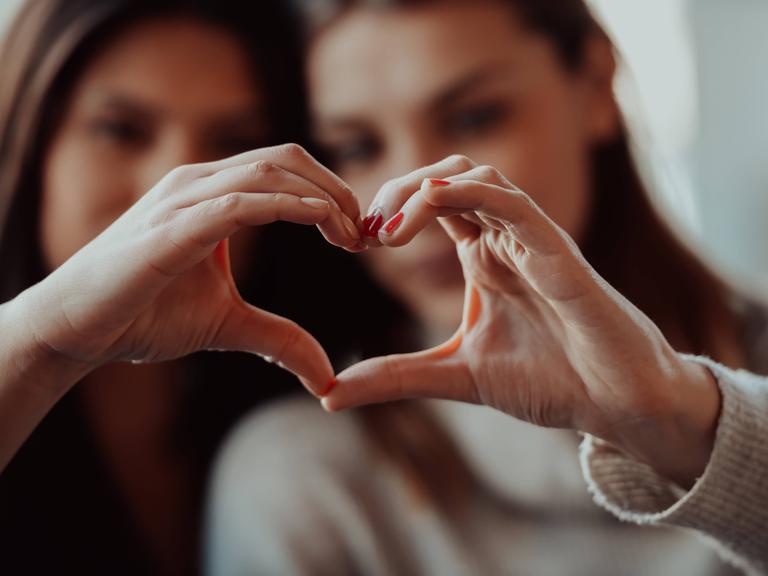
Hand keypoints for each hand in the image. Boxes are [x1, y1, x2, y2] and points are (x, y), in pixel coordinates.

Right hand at [17, 144, 359, 391]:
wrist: (77, 329)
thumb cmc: (144, 316)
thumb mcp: (227, 325)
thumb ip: (278, 339)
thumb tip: (324, 376)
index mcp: (211, 194)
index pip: (285, 169)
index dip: (331, 194)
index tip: (357, 236)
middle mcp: (199, 183)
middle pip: (286, 159)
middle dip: (336, 190)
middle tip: (364, 234)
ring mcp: (183, 199)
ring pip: (269, 171)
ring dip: (321, 197)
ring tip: (350, 236)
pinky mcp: (173, 227)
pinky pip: (240, 201)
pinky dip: (287, 206)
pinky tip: (319, 223)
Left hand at [328, 155, 720, 485]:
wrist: (614, 404)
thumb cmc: (549, 381)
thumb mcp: (454, 375)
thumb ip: (396, 377)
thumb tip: (329, 394)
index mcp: (483, 256)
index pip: (429, 205)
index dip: (387, 212)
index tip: (353, 242)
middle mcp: (505, 238)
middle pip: (444, 177)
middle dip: (396, 191)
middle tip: (363, 230)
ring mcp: (532, 239)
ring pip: (475, 176)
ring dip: (422, 188)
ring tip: (387, 229)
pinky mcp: (557, 249)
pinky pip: (512, 201)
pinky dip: (468, 191)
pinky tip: (429, 202)